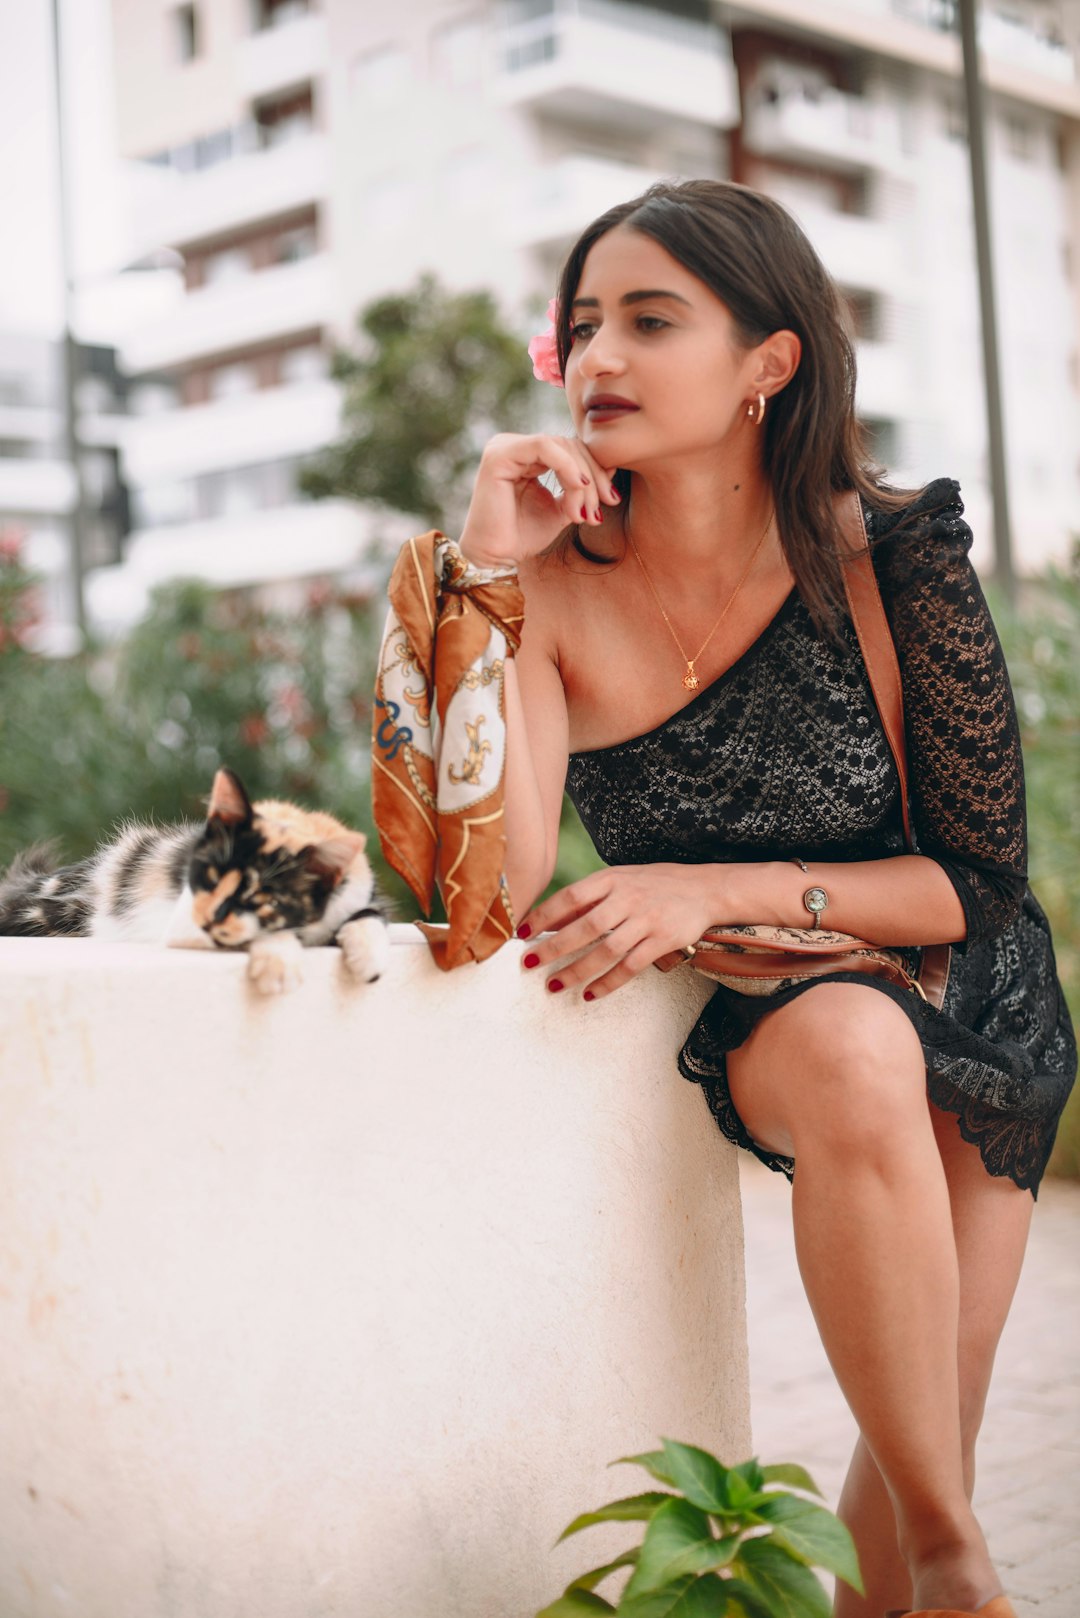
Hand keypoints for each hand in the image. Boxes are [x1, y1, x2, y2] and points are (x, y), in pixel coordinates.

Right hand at [459, 433, 620, 568]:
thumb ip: (582, 487)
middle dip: (593, 476)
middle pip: (569, 445)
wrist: (497, 557)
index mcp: (527, 456)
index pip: (571, 450)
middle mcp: (515, 446)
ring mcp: (505, 447)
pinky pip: (543, 446)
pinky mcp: (499, 455)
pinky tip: (579, 485)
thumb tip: (612, 466)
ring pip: (560, 445)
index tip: (612, 499)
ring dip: (581, 477)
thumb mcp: (563, 507)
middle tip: (605, 504)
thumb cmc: (524, 536)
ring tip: (586, 509)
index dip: (596, 470)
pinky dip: (566, 465)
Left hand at [517, 864, 717, 1000]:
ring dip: (577, 970)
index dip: (544, 915)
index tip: (522, 932)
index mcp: (612, 879)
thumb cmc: (656, 884)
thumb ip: (590, 898)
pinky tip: (590, 993)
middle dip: (553, 946)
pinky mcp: (663, 940)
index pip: (570, 897)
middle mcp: (628, 898)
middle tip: (529, 963)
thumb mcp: (622, 880)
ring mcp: (647, 919)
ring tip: (554, 984)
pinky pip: (630, 966)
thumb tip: (550, 919)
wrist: (706, 889)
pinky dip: (608, 982)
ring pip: (605, 950)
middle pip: (584, 926)